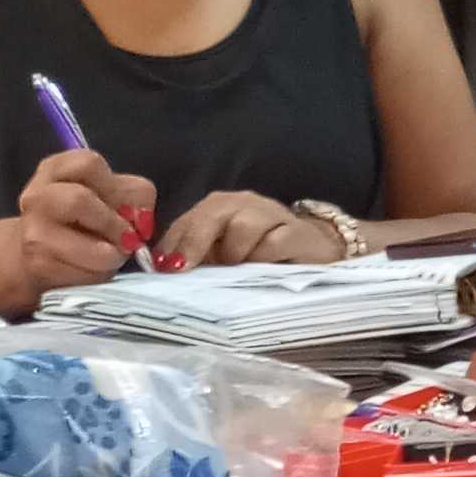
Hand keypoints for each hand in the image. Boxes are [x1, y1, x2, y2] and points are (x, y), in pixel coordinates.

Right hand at [16, 147, 156, 303]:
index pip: (89, 163)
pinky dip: (98, 275)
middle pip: (79, 200)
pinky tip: (97, 271)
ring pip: (82, 244)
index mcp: (56, 169)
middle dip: (112, 223)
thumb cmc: (84, 222)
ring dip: (110, 254)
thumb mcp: (110, 197)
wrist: (44, 256)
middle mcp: (38, 196)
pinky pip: (81, 273)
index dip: (116, 188)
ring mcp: (33, 232)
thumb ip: (133, 196)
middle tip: (127, 239)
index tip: (128, 208)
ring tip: (114, 257)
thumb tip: (142, 216)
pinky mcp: (39, 266)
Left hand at [153, 190, 329, 268]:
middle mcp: (242, 204)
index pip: (187, 221)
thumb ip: (195, 261)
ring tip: (240, 271)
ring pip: (242, 227)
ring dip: (235, 253)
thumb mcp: (222, 260)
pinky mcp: (297, 232)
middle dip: (195, 243)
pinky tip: (265, 271)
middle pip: (212, 214)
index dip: (172, 244)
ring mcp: (270, 215)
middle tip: (185, 270)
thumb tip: (163, 272)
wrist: (312, 253)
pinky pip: (273, 243)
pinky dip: (263, 258)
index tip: (163, 270)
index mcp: (217, 209)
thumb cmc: (259, 258)